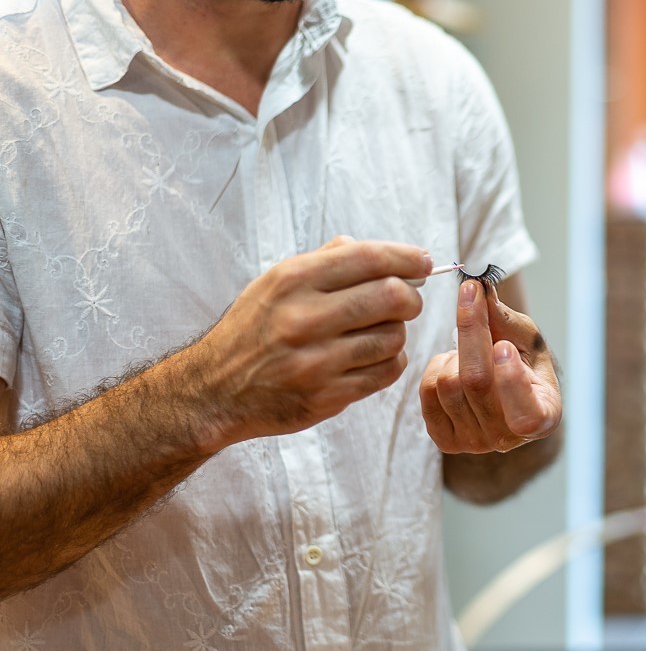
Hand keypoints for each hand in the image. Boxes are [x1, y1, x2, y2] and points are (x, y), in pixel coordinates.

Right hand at [195, 236, 429, 446]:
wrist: (215, 390)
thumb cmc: (253, 330)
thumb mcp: (275, 282)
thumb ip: (327, 261)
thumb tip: (385, 254)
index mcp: (292, 281)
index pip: (368, 258)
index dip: (406, 257)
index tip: (424, 262)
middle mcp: (303, 318)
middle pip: (392, 297)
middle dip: (411, 297)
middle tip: (407, 301)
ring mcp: (316, 361)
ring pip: (394, 336)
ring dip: (396, 332)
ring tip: (377, 332)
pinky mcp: (327, 396)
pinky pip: (386, 371)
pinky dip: (390, 361)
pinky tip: (372, 357)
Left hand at [420, 280, 561, 453]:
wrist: (503, 390)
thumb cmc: (522, 362)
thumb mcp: (525, 338)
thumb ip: (505, 318)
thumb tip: (480, 288)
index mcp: (543, 418)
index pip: (525, 414)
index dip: (511, 381)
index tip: (502, 345)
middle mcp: (509, 438)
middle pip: (477, 382)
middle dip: (472, 331)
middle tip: (472, 294)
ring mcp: (475, 443)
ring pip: (448, 383)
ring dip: (455, 352)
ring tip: (470, 350)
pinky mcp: (446, 440)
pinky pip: (428, 392)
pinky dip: (437, 367)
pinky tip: (454, 365)